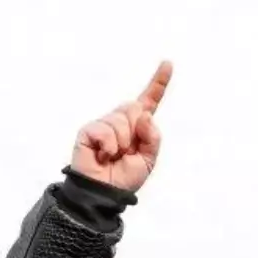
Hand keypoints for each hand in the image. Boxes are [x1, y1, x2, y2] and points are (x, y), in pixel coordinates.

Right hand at [71, 61, 171, 192]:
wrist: (104, 194)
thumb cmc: (124, 179)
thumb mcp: (149, 160)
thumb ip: (153, 136)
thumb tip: (145, 114)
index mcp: (137, 127)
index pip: (149, 102)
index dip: (158, 83)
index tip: (168, 64)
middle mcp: (120, 121)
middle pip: (135, 107)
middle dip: (135, 130)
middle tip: (126, 151)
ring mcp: (104, 124)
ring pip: (121, 119)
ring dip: (122, 143)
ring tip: (113, 156)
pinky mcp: (89, 130)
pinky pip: (105, 129)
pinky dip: (109, 146)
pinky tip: (102, 155)